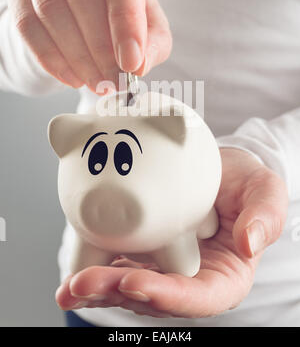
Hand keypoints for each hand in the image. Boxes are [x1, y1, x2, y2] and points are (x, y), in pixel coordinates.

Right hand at [8, 0, 171, 91]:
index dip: (125, 20)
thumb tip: (138, 64)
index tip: (131, 61)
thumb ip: (153, 41)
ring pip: (50, 7)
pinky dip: (51, 58)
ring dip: (76, 56)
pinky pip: (27, 23)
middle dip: (99, 46)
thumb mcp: (150, 20)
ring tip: (97, 83)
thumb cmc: (124, 3)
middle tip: (114, 79)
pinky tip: (73, 77)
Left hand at [56, 148, 287, 317]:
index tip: (135, 282)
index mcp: (222, 276)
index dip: (166, 296)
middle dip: (118, 293)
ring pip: (129, 286)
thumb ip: (266, 216)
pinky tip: (72, 276)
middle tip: (85, 284)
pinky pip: (118, 264)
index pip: (197, 297)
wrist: (217, 168)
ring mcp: (162, 266)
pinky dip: (95, 269)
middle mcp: (189, 278)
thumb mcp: (265, 190)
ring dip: (99, 288)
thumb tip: (249, 243)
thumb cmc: (244, 183)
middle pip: (153, 296)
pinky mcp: (142, 250)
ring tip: (72, 285)